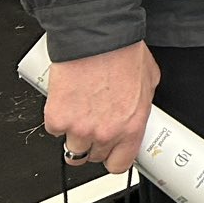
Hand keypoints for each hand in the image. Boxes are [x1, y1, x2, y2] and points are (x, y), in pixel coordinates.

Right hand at [44, 40, 158, 173]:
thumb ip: (141, 105)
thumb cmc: (123, 52)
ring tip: (82, 110)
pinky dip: (59, 119)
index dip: (114, 158)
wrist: (96, 37)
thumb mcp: (148, 81)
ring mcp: (79, 129)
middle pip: (94, 157)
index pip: (120, 165)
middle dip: (95, 142)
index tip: (112, 152)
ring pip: (72, 149)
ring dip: (75, 134)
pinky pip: (55, 130)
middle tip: (96, 120)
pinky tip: (69, 100)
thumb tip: (136, 112)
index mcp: (131, 126)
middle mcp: (105, 132)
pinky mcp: (57, 119)